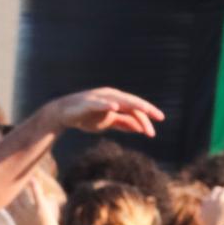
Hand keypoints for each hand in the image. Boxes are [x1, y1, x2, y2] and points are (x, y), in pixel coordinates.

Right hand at [7, 174, 59, 224]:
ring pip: (21, 194)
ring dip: (18, 187)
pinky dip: (33, 184)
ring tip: (16, 181)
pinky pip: (35, 192)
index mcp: (10, 224)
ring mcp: (28, 209)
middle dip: (6, 192)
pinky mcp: (40, 207)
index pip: (1, 210)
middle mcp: (16, 214)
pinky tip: (31, 178)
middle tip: (3, 184)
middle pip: (9, 199)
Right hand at [40, 88, 162, 139]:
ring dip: (133, 104)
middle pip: (132, 102)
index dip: (148, 116)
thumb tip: (140, 129)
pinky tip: (115, 106)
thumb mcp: (109, 122)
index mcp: (117, 100)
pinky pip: (99, 103)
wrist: (64, 114)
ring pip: (120, 100)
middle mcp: (111, 96)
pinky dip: (107, 104)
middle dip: (146, 110)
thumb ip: (124, 123)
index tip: (158, 124)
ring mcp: (100, 97)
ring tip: (145, 109)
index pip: (136, 108)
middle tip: (159, 117)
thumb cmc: (88, 116)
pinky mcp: (87, 102)